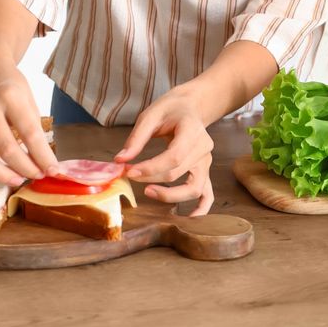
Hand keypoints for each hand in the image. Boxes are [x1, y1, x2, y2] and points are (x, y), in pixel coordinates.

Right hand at [0, 57, 59, 192]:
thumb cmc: (9, 83)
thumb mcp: (28, 97)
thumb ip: (32, 126)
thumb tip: (42, 159)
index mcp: (10, 97)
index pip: (30, 133)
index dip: (43, 155)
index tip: (53, 170)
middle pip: (6, 148)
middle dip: (25, 167)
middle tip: (37, 175)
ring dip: (0, 175)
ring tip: (17, 181)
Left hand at [114, 89, 214, 216]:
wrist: (191, 107)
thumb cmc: (170, 109)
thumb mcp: (151, 115)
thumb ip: (136, 138)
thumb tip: (120, 160)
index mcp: (192, 130)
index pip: (174, 156)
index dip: (151, 168)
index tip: (129, 171)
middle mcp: (204, 148)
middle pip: (178, 172)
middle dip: (151, 178)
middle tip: (130, 176)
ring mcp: (207, 162)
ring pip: (193, 187)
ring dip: (171, 196)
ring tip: (148, 192)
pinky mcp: (205, 171)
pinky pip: (207, 194)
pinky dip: (201, 209)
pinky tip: (189, 219)